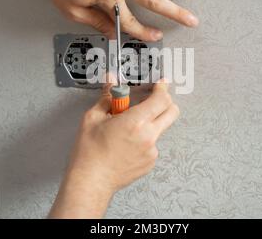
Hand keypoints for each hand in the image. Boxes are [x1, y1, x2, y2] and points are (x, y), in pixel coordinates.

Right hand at [49, 80, 179, 217]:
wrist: (90, 181)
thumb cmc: (89, 152)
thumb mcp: (93, 117)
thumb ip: (108, 97)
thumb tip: (111, 81)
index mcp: (135, 122)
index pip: (161, 99)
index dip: (162, 88)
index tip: (161, 84)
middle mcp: (148, 136)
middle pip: (172, 112)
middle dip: (165, 102)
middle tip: (151, 100)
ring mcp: (151, 151)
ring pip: (160, 128)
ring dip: (150, 123)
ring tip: (126, 129)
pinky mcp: (150, 162)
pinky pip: (152, 144)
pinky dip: (143, 139)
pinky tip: (126, 143)